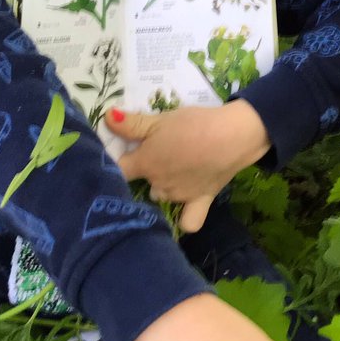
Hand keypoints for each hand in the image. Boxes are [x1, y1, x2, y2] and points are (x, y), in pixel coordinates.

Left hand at [107, 102, 269, 233]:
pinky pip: (189, 221)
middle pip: (142, 183)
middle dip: (146, 171)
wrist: (232, 136)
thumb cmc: (193, 124)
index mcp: (145, 164)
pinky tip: (185, 205)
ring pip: (162, 196)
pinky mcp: (201, 202)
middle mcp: (158, 185)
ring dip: (163, 187)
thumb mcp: (160, 119)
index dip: (115, 162)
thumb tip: (107, 118)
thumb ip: (132, 123)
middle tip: (159, 152)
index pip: (119, 170)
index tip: (121, 153)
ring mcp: (179, 197)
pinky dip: (185, 217)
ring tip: (175, 169)